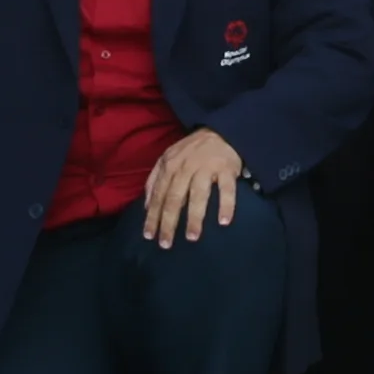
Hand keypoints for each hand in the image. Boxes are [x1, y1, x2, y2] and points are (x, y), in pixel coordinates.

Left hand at [140, 129, 250, 245]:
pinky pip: (227, 190)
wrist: (220, 130)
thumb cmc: (191, 150)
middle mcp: (186, 167)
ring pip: (198, 195)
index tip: (149, 236)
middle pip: (174, 198)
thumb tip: (147, 205)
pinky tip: (224, 222)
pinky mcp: (227, 169)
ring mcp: (207, 168)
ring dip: (194, 217)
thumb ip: (155, 180)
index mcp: (169, 165)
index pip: (159, 195)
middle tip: (166, 244)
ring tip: (191, 237)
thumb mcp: (167, 158)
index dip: (153, 216)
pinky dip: (226, 205)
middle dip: (169, 222)